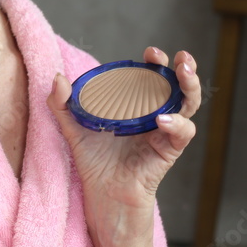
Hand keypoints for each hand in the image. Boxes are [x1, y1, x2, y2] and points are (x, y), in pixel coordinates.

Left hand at [47, 48, 199, 246]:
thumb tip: (57, 79)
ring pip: (187, 106)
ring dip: (190, 88)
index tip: (149, 52)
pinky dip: (176, 125)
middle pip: (176, 88)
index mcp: (135, 107)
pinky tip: (162, 119)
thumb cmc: (93, 160)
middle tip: (178, 58)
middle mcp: (153, 116)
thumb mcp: (73, 127)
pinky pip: (181, 134)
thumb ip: (62, 104)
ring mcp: (163, 133)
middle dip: (181, 70)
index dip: (155, 63)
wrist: (101, 194)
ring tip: (183, 73)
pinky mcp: (167, 151)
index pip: (151, 79)